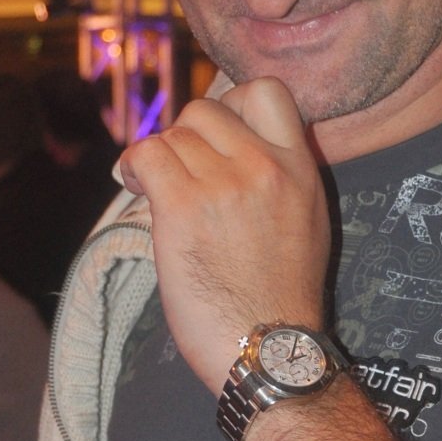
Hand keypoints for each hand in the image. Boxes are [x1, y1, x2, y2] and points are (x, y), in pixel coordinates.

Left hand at [119, 77, 330, 392]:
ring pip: (173, 135)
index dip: (232, 103)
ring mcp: (226, 183)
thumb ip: (280, 176)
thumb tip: (235, 149)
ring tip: (157, 190)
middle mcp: (266, 166)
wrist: (269, 350)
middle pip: (206, 109)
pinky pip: (147, 154)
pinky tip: (138, 187)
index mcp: (301, 168)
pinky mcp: (185, 206)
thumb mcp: (307, 221)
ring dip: (158, 160)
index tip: (218, 136)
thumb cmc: (281, 299)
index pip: (266, 90)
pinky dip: (134, 167)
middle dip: (186, 137)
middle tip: (180, 173)